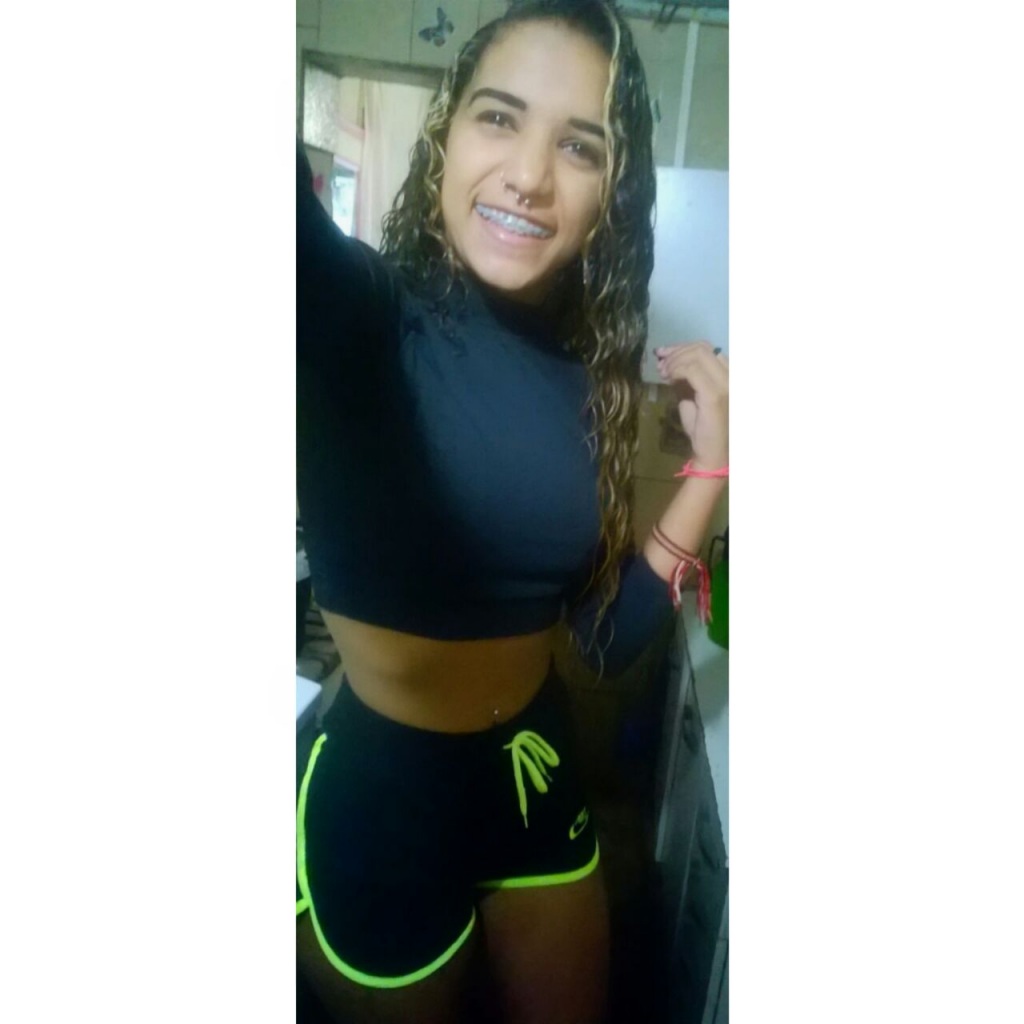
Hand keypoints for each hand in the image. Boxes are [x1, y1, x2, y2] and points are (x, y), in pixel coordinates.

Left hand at [655, 342, 728, 470]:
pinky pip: (692, 371)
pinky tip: (668, 379)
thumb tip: (667, 361)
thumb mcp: (691, 396)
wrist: (713, 453)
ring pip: (697, 355)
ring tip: (662, 373)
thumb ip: (684, 378)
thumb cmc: (703, 429)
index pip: (707, 348)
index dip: (682, 347)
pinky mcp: (715, 395)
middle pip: (702, 347)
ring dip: (675, 361)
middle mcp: (732, 376)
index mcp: (729, 374)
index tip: (664, 355)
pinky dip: (677, 370)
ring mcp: (726, 384)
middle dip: (676, 352)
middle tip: (660, 364)